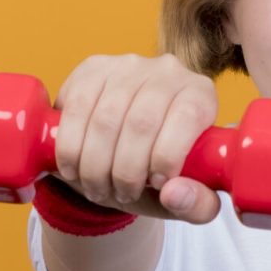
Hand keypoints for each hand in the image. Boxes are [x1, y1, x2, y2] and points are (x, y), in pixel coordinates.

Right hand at [52, 53, 222, 223]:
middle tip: (120, 195)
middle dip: (125, 171)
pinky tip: (73, 170)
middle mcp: (167, 70)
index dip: (168, 155)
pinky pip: (76, 108)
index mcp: (200, 95)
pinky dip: (70, 148)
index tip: (155, 185)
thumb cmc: (160, 172)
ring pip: (105, 119)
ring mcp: (127, 65)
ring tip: (97, 189)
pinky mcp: (92, 68)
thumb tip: (173, 193)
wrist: (119, 150)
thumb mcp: (186, 196)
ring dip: (95, 165)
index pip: (188, 116)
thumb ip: (197, 205)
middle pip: (141, 122)